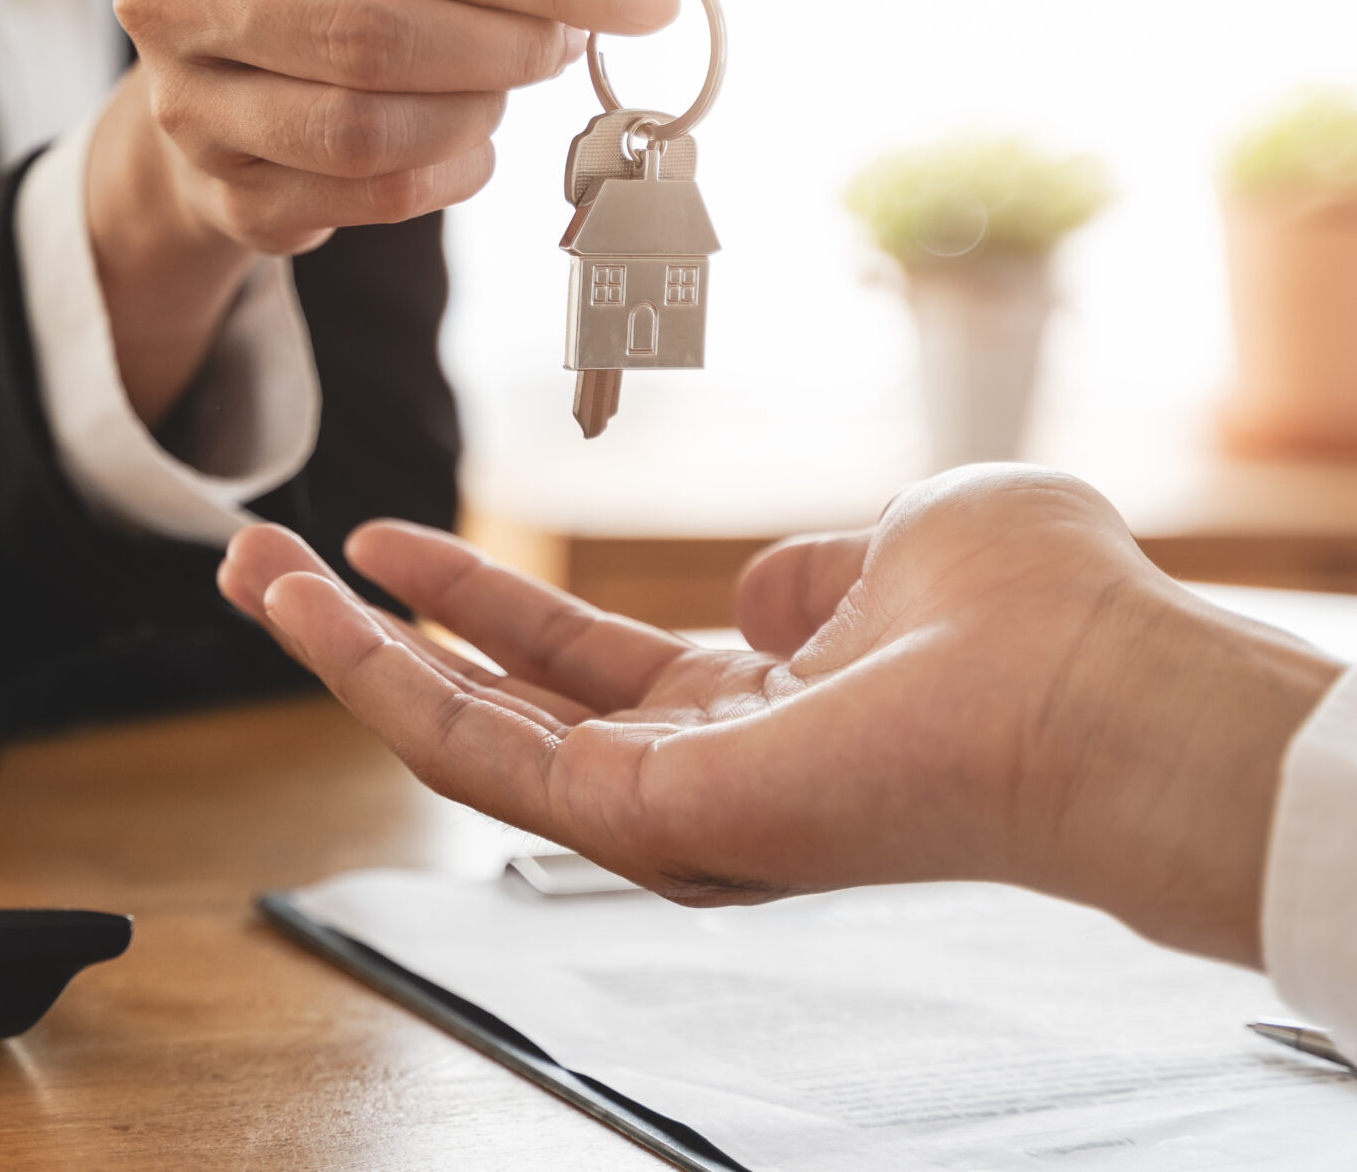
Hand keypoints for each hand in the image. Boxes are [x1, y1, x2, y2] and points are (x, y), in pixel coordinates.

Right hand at [86, 0, 677, 420]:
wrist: (211, 83)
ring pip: (368, 128)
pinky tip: (469, 141)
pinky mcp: (223, 195)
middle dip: (511, 44)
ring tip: (507, 86)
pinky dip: (449, 172)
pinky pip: (369, 197)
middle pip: (380, 35)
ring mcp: (190, 107)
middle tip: (575, 44)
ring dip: (476, 112)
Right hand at [219, 467, 1340, 966]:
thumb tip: (758, 588)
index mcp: (760, 709)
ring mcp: (674, 808)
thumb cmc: (1048, 610)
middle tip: (262, 559)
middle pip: (496, 706)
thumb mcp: (913, 537)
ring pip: (464, 742)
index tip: (393, 535)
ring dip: (349, 657)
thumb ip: (822, 566)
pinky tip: (325, 612)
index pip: (579, 662)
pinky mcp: (656, 820)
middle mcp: (701, 772)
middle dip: (374, 633)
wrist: (1106, 690)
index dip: (478, 600)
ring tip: (251, 571)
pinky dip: (392, 684)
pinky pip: (489, 758)